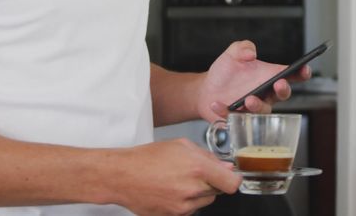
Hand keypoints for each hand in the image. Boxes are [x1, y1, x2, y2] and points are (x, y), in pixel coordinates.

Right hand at [113, 138, 239, 215]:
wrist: (122, 176)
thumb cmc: (148, 158)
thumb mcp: (181, 145)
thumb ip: (207, 156)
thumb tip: (226, 167)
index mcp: (197, 169)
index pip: (232, 184)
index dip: (233, 179)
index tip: (229, 176)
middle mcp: (192, 190)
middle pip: (218, 192)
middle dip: (212, 183)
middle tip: (194, 173)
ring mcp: (182, 207)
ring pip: (204, 202)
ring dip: (198, 193)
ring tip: (178, 181)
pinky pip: (189, 210)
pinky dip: (185, 202)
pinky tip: (171, 190)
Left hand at [198, 40, 310, 121]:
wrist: (206, 88)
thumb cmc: (225, 72)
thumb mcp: (232, 53)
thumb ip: (243, 47)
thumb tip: (252, 53)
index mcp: (269, 76)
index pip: (291, 75)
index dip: (302, 73)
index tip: (304, 69)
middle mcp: (265, 94)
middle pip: (282, 95)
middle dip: (283, 90)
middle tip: (278, 84)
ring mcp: (254, 108)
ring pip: (263, 111)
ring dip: (258, 105)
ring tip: (248, 99)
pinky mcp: (239, 119)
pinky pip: (236, 117)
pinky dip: (226, 111)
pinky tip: (217, 104)